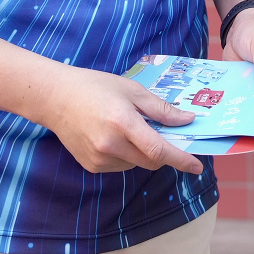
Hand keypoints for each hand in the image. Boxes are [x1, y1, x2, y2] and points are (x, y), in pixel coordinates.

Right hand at [38, 67, 207, 175]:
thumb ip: (161, 109)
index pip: (158, 149)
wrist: (56, 98)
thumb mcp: (132, 90)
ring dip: (143, 152)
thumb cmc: (96, 87)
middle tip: (163, 133)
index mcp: (122, 123)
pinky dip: (127, 155)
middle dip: (163, 152)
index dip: (181, 159)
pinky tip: (114, 136)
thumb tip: (187, 120)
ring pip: (136, 164)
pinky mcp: (91, 166)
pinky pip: (120, 166)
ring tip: (128, 127)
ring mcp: (99, 159)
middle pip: (151, 161)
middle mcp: (110, 145)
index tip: (197, 166)